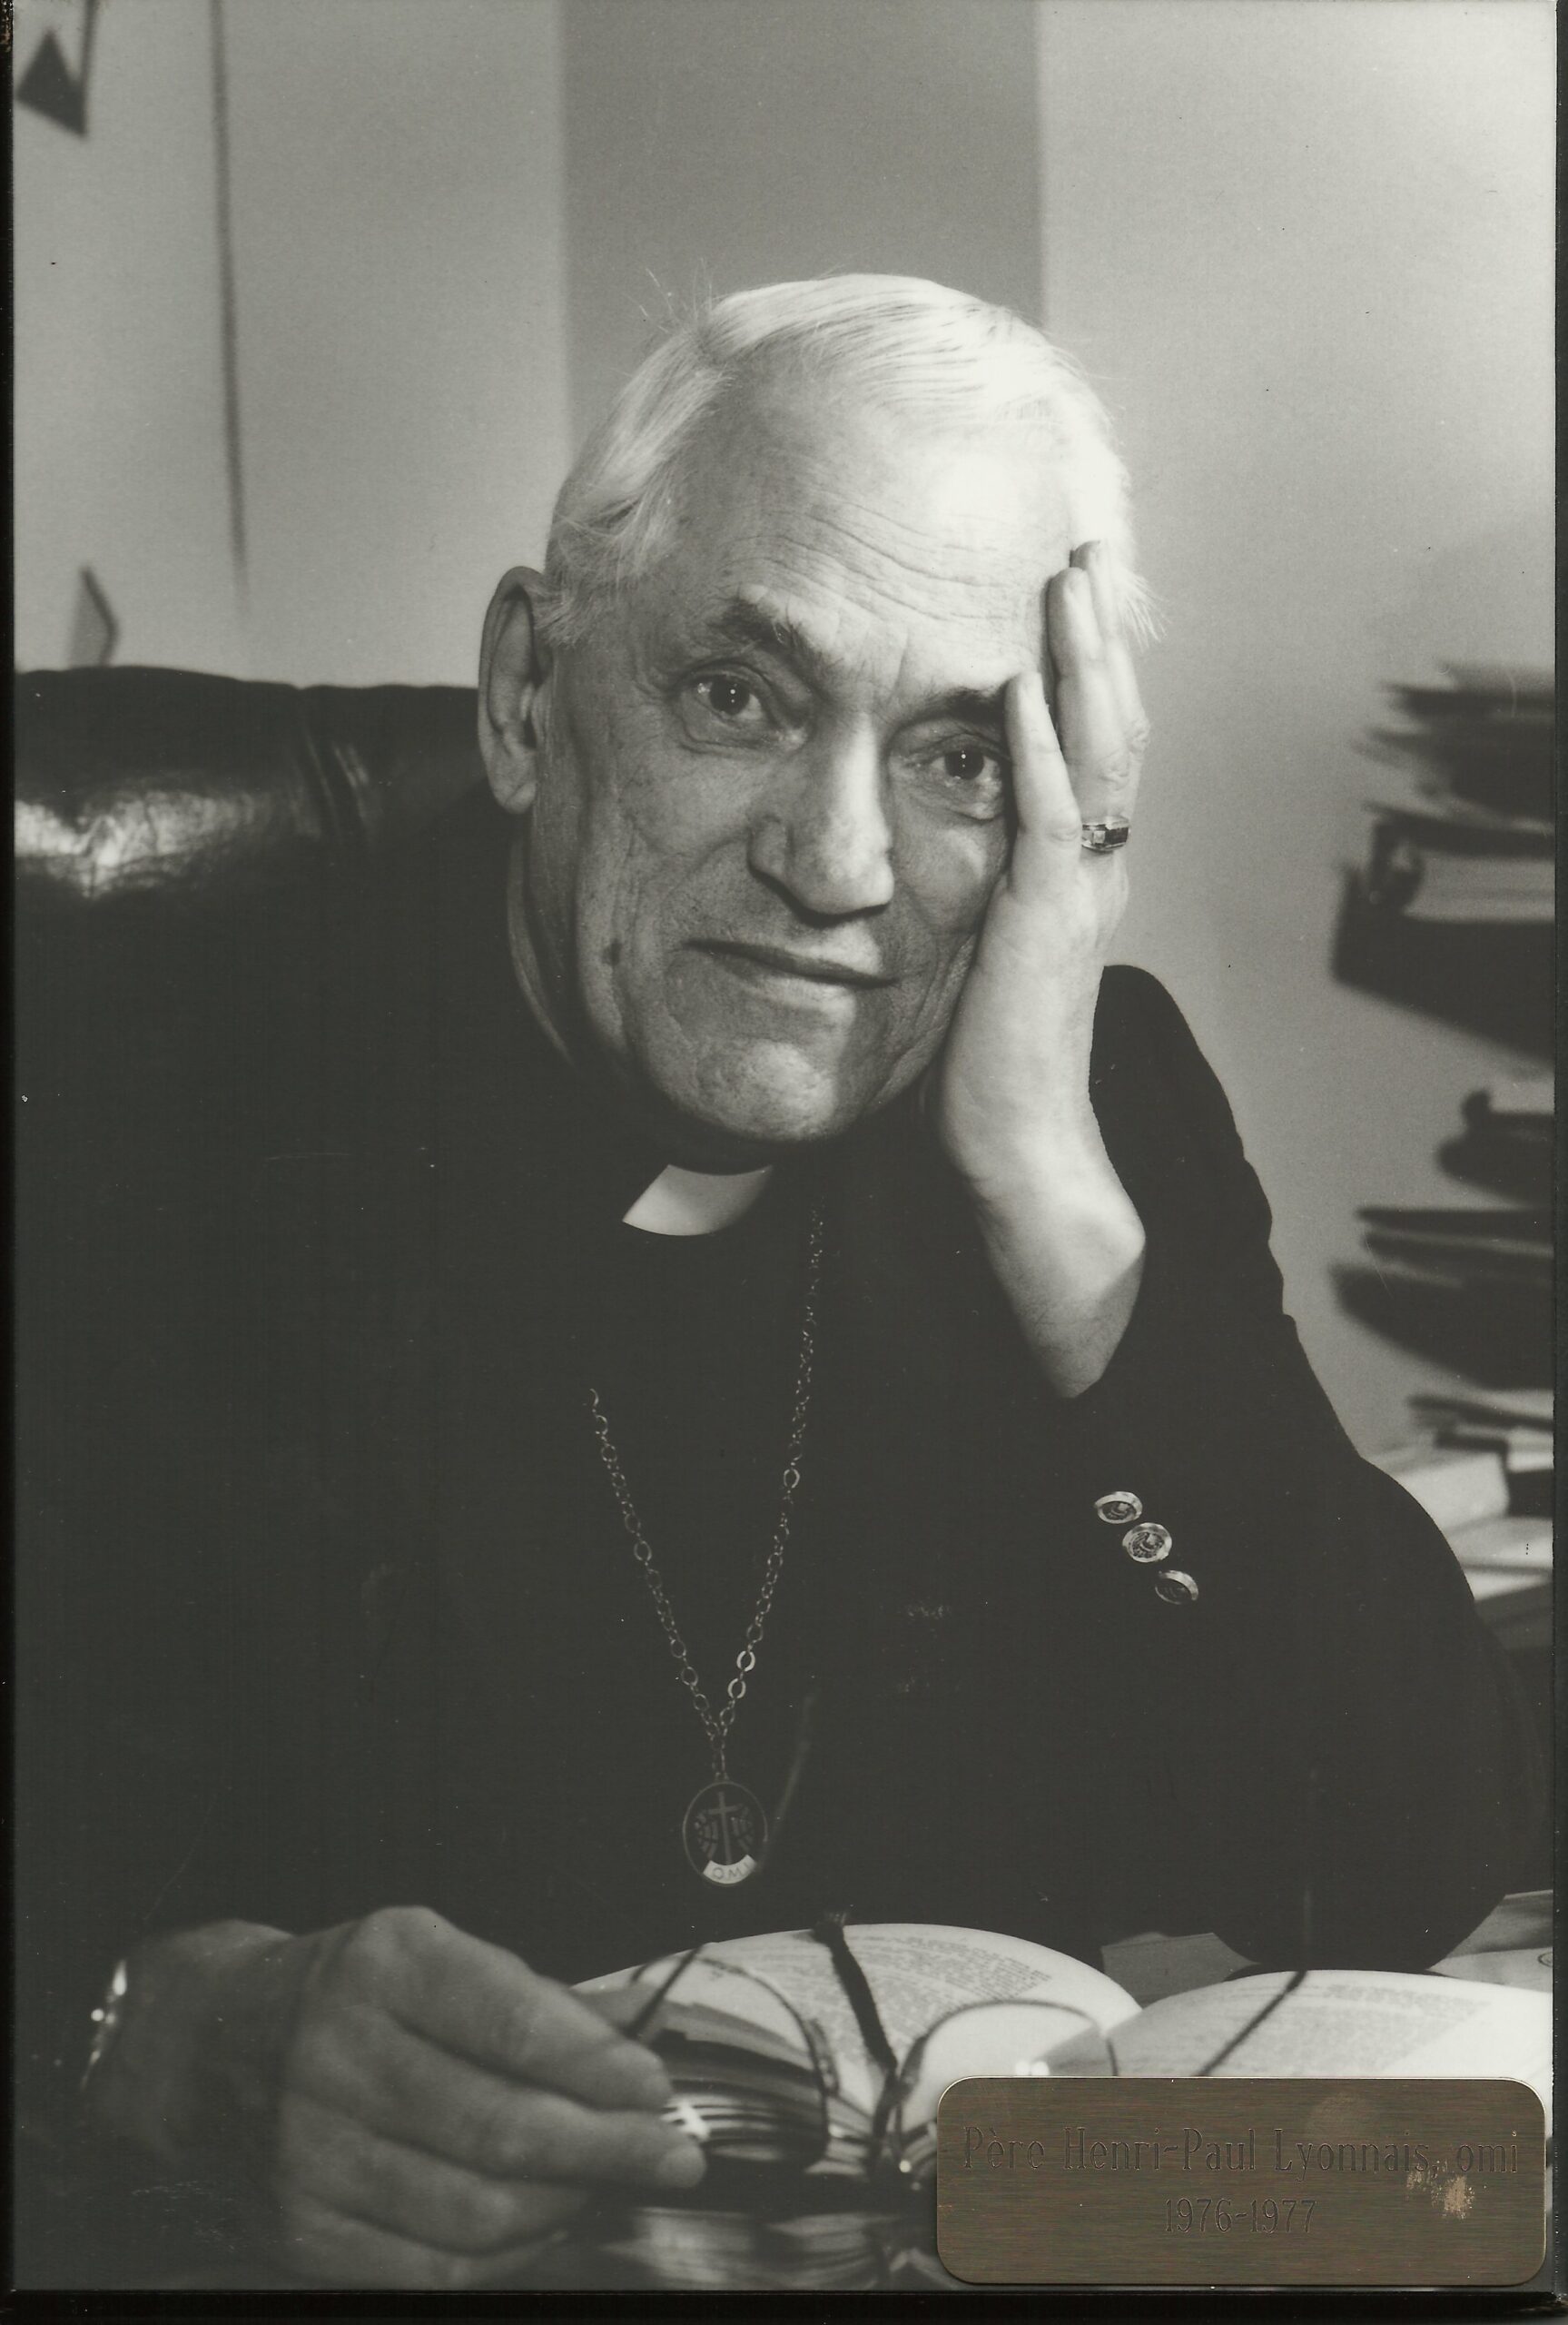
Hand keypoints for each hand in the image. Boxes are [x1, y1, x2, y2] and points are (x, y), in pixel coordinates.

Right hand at [91, 1910, 705, 2288]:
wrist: (207, 2048)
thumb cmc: (348, 1996)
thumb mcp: (435, 1957)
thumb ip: (543, 1999)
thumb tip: (644, 2029)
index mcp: (385, 1965)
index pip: (515, 2023)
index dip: (600, 2066)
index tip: (657, 2089)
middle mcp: (340, 2053)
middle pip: (503, 2127)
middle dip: (608, 2148)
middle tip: (670, 2155)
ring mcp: (312, 2151)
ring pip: (477, 2208)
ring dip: (566, 2204)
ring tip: (604, 2184)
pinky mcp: (300, 2230)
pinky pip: (432, 2269)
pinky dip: (508, 2257)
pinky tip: (542, 2223)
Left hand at [933, 540, 1149, 1393]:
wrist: (1012, 1149)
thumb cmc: (981, 1062)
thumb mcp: (966, 944)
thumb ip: (961, 882)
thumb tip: (918, 835)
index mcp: (1071, 869)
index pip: (1086, 743)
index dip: (1083, 663)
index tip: (1064, 588)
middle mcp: (1090, 869)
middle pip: (1108, 724)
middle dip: (1096, 634)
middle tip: (1083, 548)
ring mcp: (1077, 893)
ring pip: (1099, 753)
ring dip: (1083, 663)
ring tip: (1070, 582)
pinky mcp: (1047, 925)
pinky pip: (1052, 821)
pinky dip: (1038, 750)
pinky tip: (1020, 688)